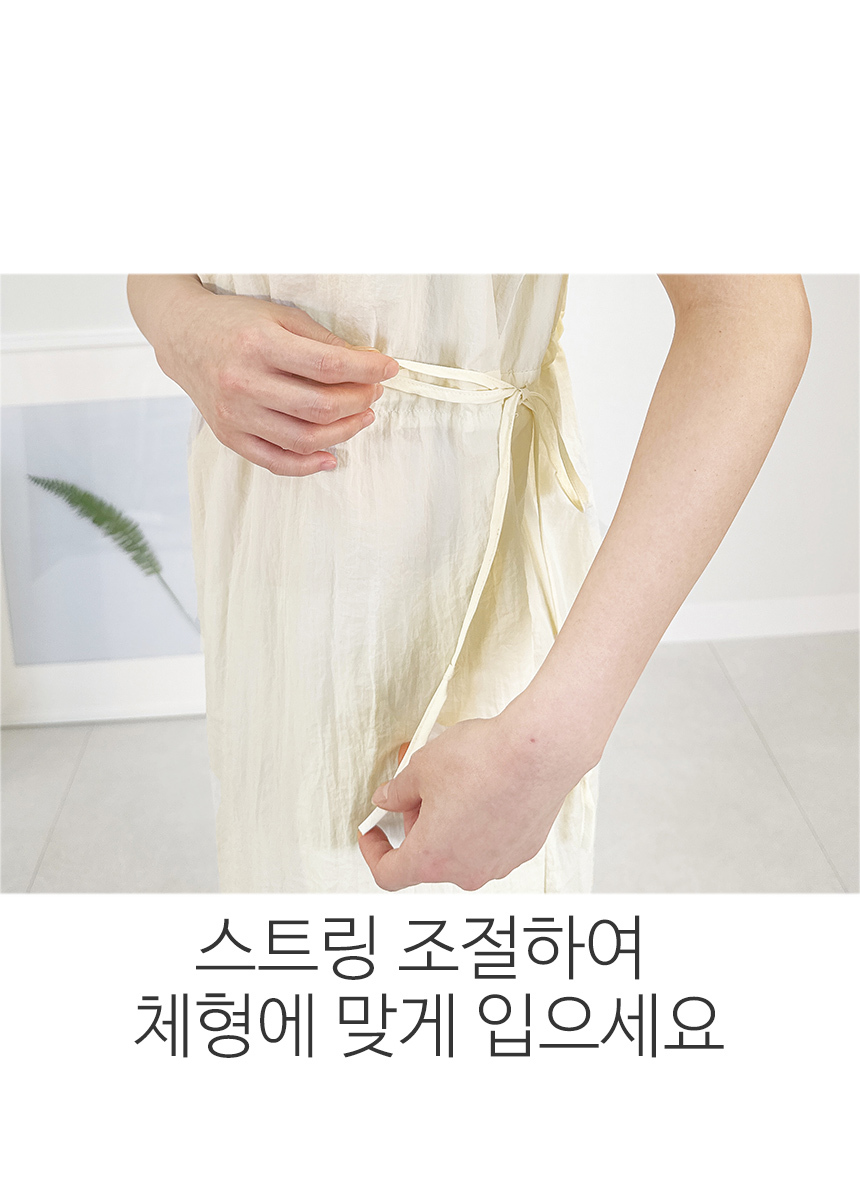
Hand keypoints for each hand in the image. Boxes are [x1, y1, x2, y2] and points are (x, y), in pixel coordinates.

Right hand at [153, 285, 399, 474]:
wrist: (183, 336)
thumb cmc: (236, 323)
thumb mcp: (280, 317)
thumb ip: (322, 342)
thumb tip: (367, 364)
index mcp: (258, 345)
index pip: (327, 366)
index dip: (366, 370)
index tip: (388, 369)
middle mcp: (244, 383)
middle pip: (319, 406)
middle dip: (359, 401)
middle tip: (374, 392)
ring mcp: (235, 414)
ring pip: (303, 438)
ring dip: (343, 432)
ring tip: (361, 417)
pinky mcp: (229, 436)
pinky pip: (275, 461)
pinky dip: (308, 465)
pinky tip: (331, 456)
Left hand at [358, 711, 593, 890]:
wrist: (539, 752)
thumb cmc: (483, 762)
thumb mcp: (421, 768)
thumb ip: (398, 791)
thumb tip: (387, 799)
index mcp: (432, 858)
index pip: (389, 874)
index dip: (373, 852)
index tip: (372, 833)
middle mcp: (466, 871)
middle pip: (428, 857)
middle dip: (417, 823)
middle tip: (418, 786)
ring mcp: (499, 863)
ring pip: (460, 849)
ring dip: (449, 823)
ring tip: (454, 781)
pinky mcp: (524, 849)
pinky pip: (490, 842)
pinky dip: (479, 822)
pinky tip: (484, 788)